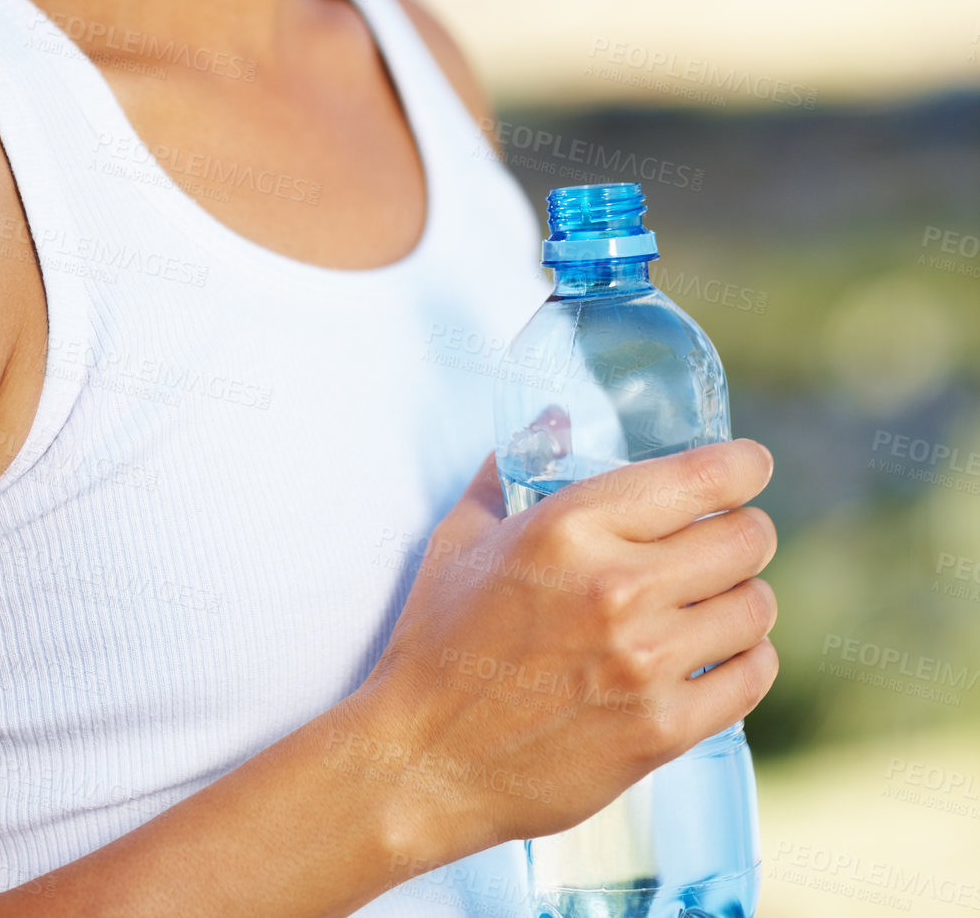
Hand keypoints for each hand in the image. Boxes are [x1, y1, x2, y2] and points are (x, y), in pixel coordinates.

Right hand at [346, 440, 777, 869]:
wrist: (422, 760)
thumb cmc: (437, 643)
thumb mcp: (462, 538)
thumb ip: (510, 469)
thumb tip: (554, 418)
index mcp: (571, 526)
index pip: (703, 478)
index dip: (743, 467)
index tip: (750, 469)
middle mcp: (617, 587)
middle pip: (745, 539)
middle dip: (745, 533)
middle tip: (730, 541)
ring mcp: (644, 662)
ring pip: (756, 607)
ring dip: (746, 597)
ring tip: (721, 602)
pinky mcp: (661, 730)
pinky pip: (751, 678)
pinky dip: (747, 660)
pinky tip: (722, 655)